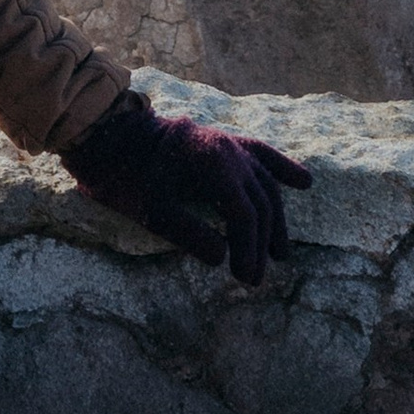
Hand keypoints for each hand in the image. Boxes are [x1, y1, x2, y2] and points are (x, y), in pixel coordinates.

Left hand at [62, 91, 311, 285]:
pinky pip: (260, 154)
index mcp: (212, 163)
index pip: (244, 215)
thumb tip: (223, 257)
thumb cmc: (125, 175)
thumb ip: (189, 234)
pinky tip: (304, 182)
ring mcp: (227, 143)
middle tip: (254, 277)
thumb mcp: (151, 210)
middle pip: (259, 202)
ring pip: (264, 183)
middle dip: (261, 242)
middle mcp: (227, 149)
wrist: (109, 135)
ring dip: (274, 218)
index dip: (248, 249)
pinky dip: (282, 167)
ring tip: (279, 252)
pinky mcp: (222, 142)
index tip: (244, 277)